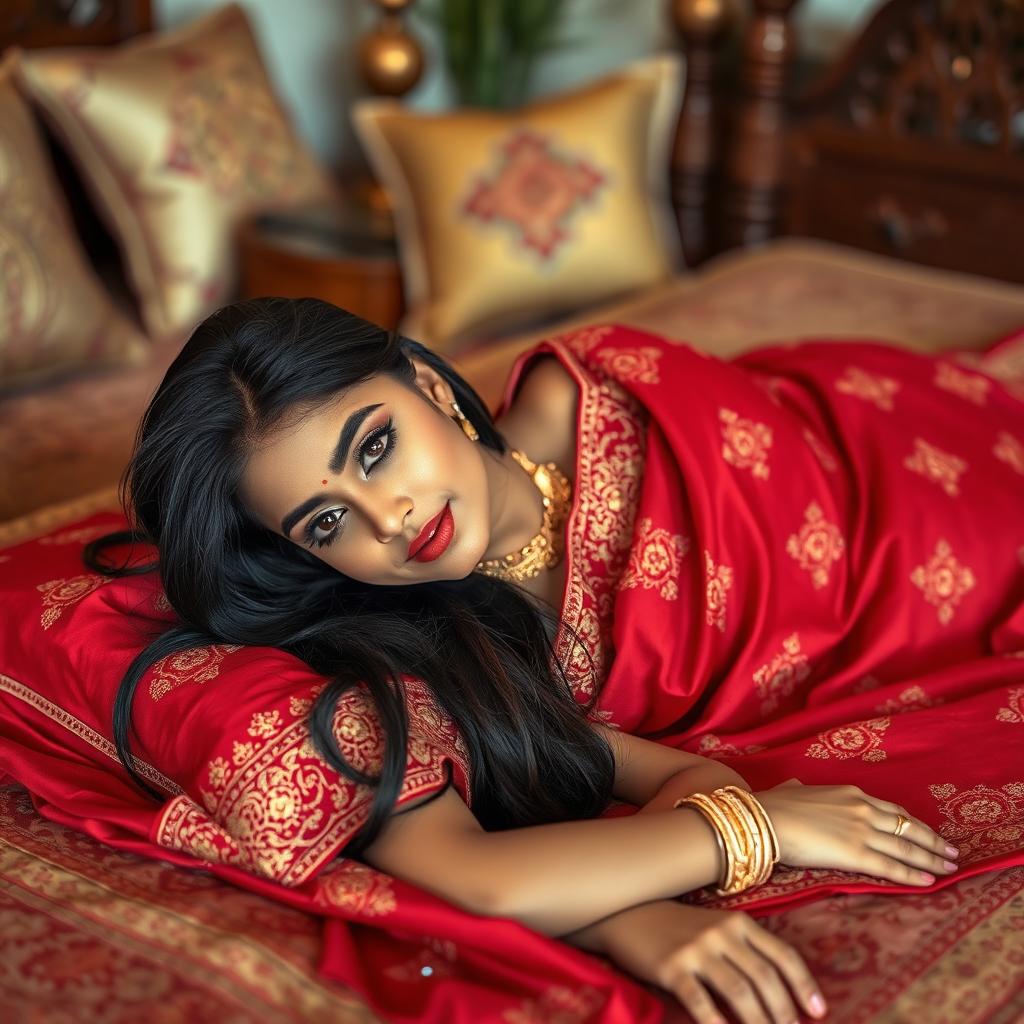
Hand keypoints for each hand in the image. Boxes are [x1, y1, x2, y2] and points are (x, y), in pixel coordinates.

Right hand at [600, 900, 827, 1023]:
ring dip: (759, 1023)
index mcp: (738, 922)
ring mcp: (696, 949)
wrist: (626, 913)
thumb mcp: (715, 927)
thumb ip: (744, 950)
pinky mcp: (671, 967)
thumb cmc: (676, 926)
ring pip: (740, 992)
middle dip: (784, 1013)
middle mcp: (721, 932)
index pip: (782, 954)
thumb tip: (778, 994)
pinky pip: (700, 1001)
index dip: (804, 985)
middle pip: (765, 978)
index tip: (818, 1013)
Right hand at [755, 779, 959, 886]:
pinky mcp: (856, 854)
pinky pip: (892, 866)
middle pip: (908, 827)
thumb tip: (793, 787)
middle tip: (952, 852)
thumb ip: (800, 790)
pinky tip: (929, 881)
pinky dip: (913, 874)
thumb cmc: (773, 804)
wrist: (764, 818)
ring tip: (950, 868)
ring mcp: (862, 831)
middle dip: (933, 841)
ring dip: (932, 859)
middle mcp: (862, 810)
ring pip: (906, 847)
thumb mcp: (792, 789)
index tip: (926, 832)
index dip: (912, 823)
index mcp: (849, 793)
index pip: (891, 810)